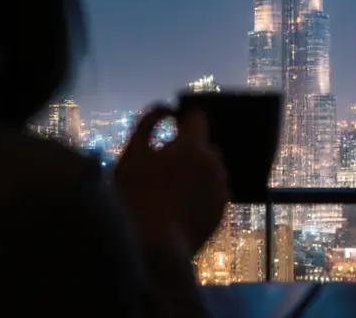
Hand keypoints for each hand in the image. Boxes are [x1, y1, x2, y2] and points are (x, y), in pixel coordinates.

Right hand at [114, 105, 229, 256]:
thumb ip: (148, 124)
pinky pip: (212, 191)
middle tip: (163, 166)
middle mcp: (214, 163)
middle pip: (203, 145)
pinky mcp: (222, 210)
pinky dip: (201, 192)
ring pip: (209, 169)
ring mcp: (221, 188)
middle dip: (188, 149)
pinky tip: (180, 205)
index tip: (170, 127)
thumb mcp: (133, 156)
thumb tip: (165, 108)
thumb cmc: (137, 198)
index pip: (197, 117)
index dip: (183, 119)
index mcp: (193, 146)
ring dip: (196, 172)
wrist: (155, 248)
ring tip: (171, 190)